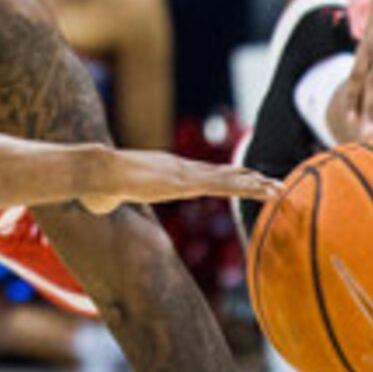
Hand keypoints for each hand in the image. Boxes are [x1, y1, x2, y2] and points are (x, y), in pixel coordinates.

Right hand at [78, 149, 280, 215]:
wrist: (97, 170)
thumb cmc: (96, 183)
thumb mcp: (106, 194)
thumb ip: (108, 198)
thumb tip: (93, 203)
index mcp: (166, 171)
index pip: (202, 175)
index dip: (225, 177)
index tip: (243, 180)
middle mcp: (180, 168)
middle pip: (221, 174)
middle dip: (248, 179)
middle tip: (274, 183)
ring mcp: (185, 175)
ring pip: (228, 180)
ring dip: (255, 185)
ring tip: (279, 188)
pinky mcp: (187, 184)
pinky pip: (223, 188)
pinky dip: (246, 189)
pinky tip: (263, 192)